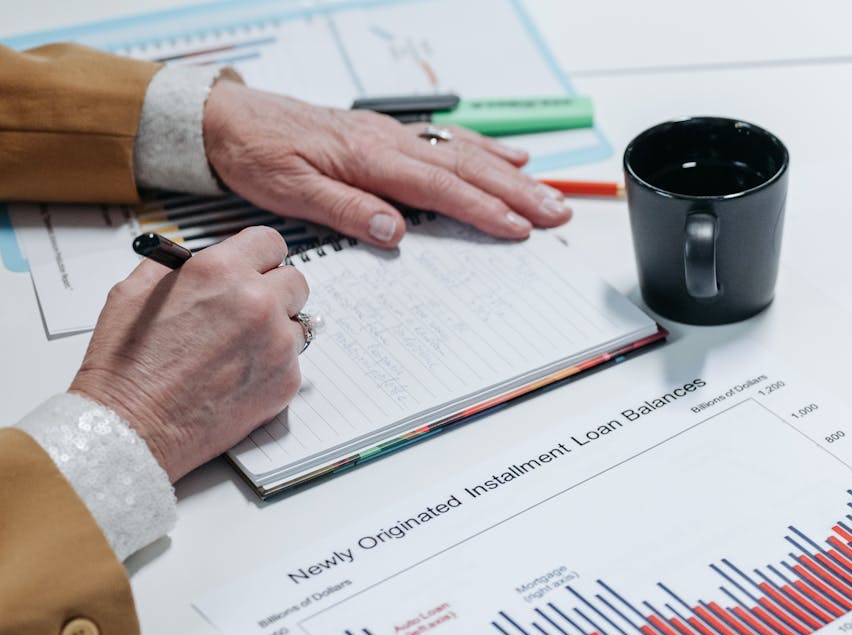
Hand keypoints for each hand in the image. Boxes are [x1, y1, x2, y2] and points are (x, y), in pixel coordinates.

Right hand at [69, 227, 307, 482]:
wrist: (133, 426)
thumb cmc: (127, 366)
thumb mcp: (135, 291)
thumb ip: (177, 267)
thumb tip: (200, 259)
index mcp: (220, 272)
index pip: (270, 242)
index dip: (261, 256)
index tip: (257, 266)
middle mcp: (257, 302)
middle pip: (296, 281)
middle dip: (274, 291)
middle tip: (249, 309)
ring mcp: (278, 344)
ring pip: (299, 323)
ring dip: (278, 329)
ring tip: (239, 347)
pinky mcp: (287, 380)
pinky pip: (294, 361)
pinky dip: (273, 365)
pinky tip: (238, 375)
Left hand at [202, 80, 571, 247]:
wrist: (226, 120)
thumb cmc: (254, 155)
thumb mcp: (288, 192)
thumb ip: (345, 209)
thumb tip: (395, 229)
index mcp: (369, 160)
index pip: (440, 189)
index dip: (484, 209)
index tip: (520, 227)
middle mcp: (388, 143)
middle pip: (466, 168)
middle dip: (516, 192)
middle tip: (556, 212)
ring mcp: (391, 135)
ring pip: (463, 152)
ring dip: (510, 173)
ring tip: (548, 190)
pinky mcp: (386, 134)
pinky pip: (446, 139)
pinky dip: (483, 147)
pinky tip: (508, 155)